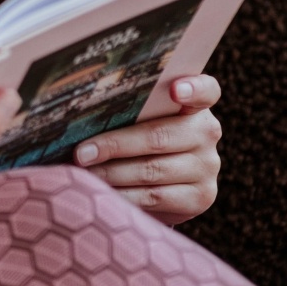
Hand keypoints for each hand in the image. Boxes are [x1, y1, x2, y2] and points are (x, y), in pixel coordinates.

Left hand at [74, 74, 221, 224]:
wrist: (164, 182)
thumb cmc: (139, 135)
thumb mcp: (138, 117)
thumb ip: (126, 107)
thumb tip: (80, 110)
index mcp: (193, 104)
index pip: (205, 90)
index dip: (192, 88)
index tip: (175, 90)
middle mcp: (206, 133)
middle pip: (158, 137)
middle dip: (113, 145)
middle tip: (80, 153)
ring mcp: (206, 167)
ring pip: (151, 170)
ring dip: (111, 173)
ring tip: (83, 172)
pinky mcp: (199, 198)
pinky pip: (154, 197)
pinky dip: (123, 196)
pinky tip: (101, 192)